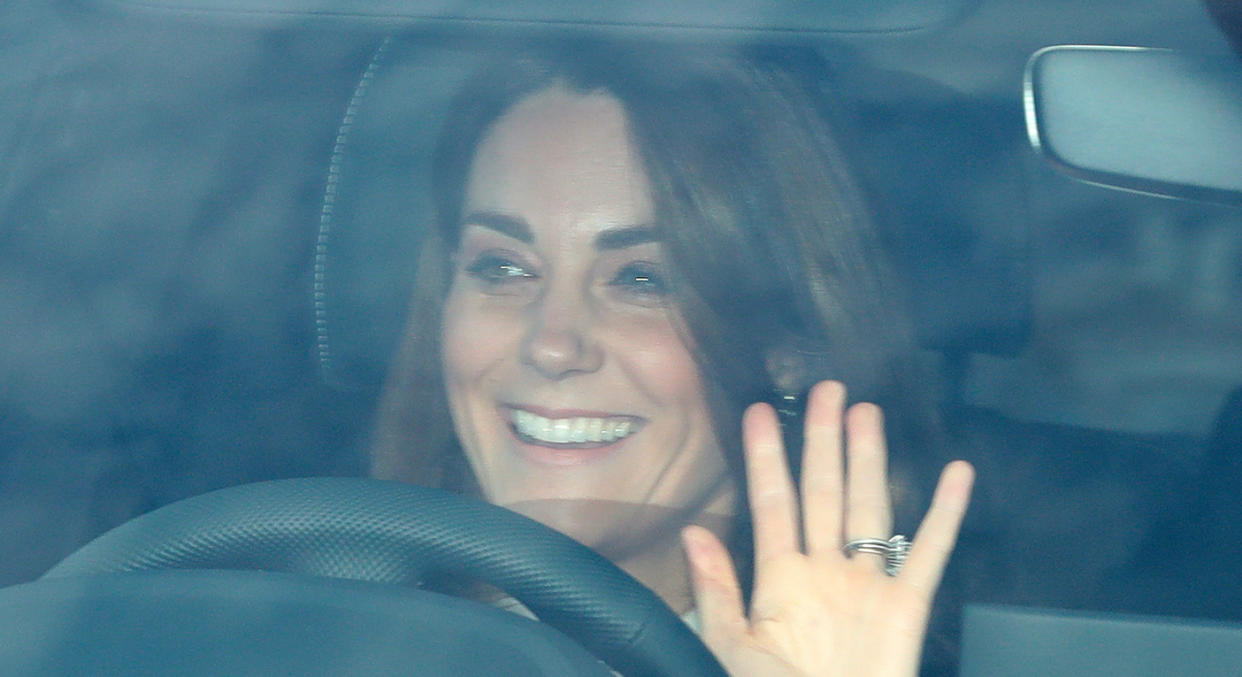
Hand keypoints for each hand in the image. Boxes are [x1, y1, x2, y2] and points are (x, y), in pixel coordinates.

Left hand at [681, 380, 973, 676]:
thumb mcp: (732, 648)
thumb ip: (716, 590)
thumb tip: (693, 533)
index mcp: (780, 579)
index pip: (771, 501)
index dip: (765, 455)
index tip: (759, 411)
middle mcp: (824, 571)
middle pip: (823, 490)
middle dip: (823, 439)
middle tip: (826, 388)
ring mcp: (866, 584)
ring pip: (870, 506)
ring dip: (869, 458)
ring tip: (867, 411)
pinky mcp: (906, 606)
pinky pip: (930, 552)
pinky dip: (945, 513)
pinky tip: (955, 474)